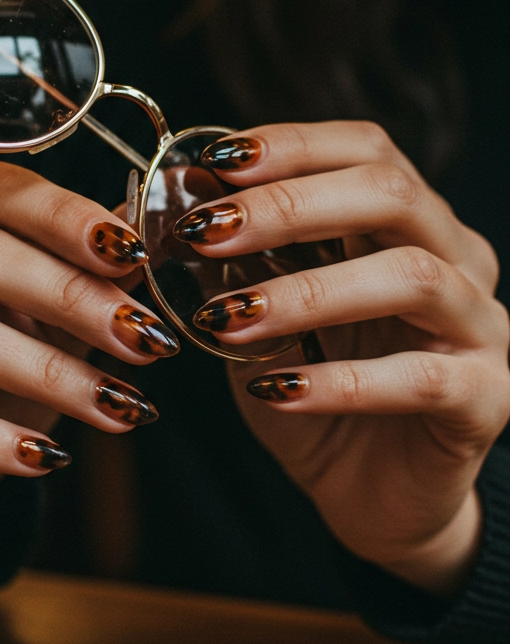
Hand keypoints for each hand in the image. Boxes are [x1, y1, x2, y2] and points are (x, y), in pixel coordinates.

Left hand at [176, 122, 509, 597]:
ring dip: (308, 292)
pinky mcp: (486, 399)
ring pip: (412, 278)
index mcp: (412, 223)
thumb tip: (166, 208)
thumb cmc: (319, 393)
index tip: (215, 162)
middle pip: (393, 195)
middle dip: (291, 206)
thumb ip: (235, 265)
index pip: (367, 150)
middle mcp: (459, 260)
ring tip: (228, 317)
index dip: (293, 145)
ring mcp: (482, 328)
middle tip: (209, 231)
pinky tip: (276, 389)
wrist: (375, 498)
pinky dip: (341, 381)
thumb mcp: (263, 318)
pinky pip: (419, 378)